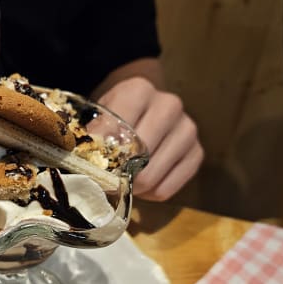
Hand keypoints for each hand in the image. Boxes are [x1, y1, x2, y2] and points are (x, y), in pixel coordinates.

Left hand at [96, 77, 203, 200]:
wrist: (142, 110)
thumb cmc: (115, 117)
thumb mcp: (97, 117)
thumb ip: (91, 134)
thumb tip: (85, 159)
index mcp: (139, 90)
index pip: (120, 130)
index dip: (104, 153)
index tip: (94, 163)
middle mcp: (169, 105)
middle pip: (140, 155)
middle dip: (121, 174)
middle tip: (108, 181)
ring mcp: (187, 129)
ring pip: (153, 176)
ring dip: (134, 187)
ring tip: (125, 182)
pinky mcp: (197, 153)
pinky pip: (167, 189)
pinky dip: (150, 193)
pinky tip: (143, 185)